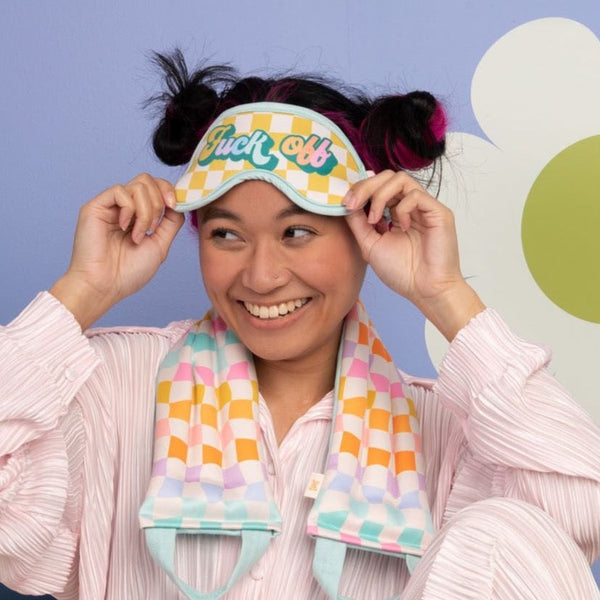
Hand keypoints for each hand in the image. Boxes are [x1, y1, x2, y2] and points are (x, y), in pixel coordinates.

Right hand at [50, 174, 184, 329]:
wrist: (106, 286)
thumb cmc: (130, 272)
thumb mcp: (160, 244)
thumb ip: (171, 222)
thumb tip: (179, 202)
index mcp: (138, 216)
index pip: (156, 188)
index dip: (169, 192)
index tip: (175, 206)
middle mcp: (124, 208)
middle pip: (148, 180)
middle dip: (159, 202)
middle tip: (153, 227)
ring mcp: (110, 206)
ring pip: (138, 185)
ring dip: (146, 211)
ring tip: (138, 235)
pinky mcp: (96, 206)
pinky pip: (120, 191)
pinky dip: (130, 210)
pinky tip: (125, 228)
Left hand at [344, 170, 484, 339]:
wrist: (425, 291)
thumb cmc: (402, 272)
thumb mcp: (370, 245)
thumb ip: (358, 223)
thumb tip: (346, 204)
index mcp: (395, 212)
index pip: (377, 186)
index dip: (359, 189)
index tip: (344, 204)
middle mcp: (410, 206)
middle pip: (387, 176)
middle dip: (365, 186)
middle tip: (352, 203)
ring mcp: (424, 207)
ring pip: (400, 179)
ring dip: (380, 195)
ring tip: (374, 219)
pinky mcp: (438, 212)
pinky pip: (416, 195)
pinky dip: (403, 208)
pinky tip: (401, 227)